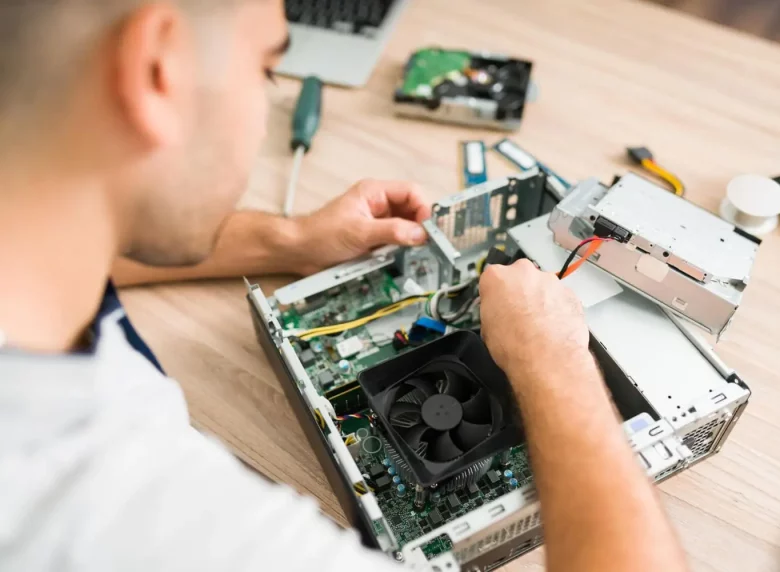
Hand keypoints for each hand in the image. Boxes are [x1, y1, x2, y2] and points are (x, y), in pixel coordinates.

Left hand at [290, 180, 430, 274]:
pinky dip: (400, 252)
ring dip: (409, 241)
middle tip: (425, 243)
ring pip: (406, 229)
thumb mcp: (359, 231)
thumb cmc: (319, 233)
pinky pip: (395, 244)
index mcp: (374, 192)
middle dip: (419, 227)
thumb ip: (391, 231)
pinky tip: (398, 259)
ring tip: (411, 252)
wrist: (300, 252)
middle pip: (412, 212)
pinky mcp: (374, 240)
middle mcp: (378, 206)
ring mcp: (377, 223)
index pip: (411, 192)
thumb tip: (418, 233)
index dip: (423, 208)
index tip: (428, 228)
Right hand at [479, 259, 590, 380]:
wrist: (547, 359)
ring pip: (542, 286)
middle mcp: (524, 273)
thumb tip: (497, 313)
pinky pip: (560, 297)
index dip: (495, 295)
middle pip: (519, 277)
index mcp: (497, 277)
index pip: (492, 279)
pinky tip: (552, 328)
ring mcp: (549, 281)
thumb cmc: (516, 346)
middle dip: (519, 293)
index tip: (498, 305)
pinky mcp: (569, 292)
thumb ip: (492, 310)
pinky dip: (556, 308)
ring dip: (539, 300)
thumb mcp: (487, 329)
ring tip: (537, 325)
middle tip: (518, 315)